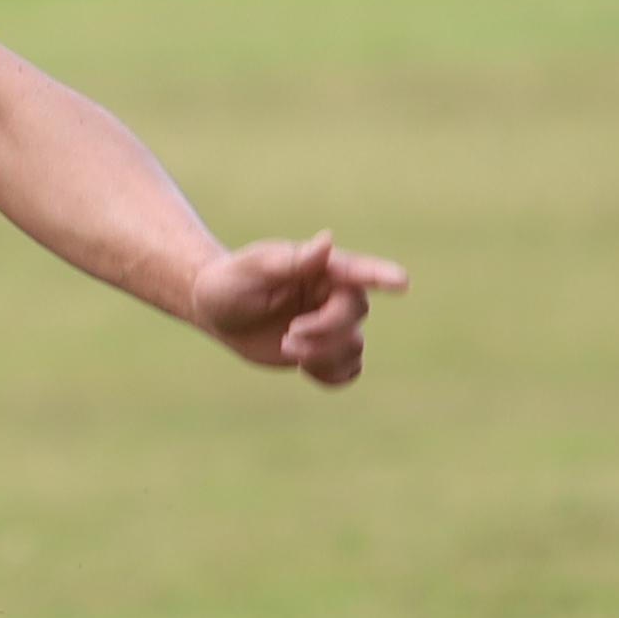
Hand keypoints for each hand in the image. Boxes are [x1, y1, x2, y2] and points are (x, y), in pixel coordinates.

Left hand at [187, 232, 406, 385]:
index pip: (358, 271)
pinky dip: (333, 375)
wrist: (216, 311)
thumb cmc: (230, 282)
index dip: (381, 276)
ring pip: (353, 346)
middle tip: (289, 336)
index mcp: (320, 268)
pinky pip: (350, 369)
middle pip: (355, 315)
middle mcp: (332, 294)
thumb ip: (290, 260)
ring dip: (324, 355)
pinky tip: (307, 369)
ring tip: (289, 348)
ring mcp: (331, 323)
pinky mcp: (324, 350)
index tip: (402, 282)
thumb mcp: (252, 269)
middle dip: (325, 332)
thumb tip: (327, 241)